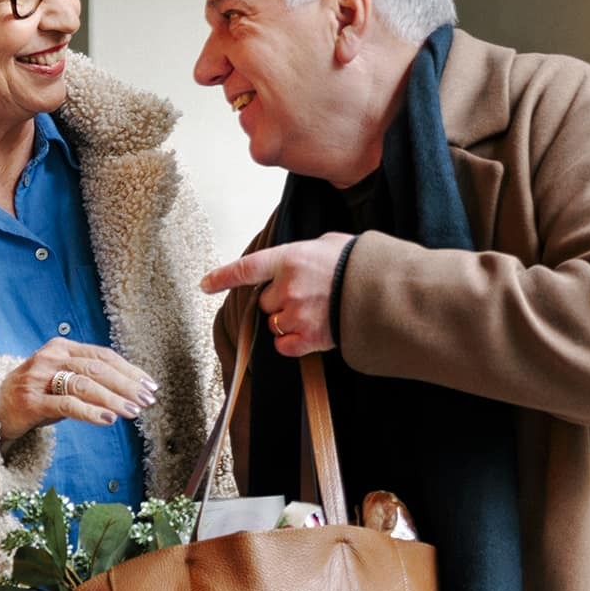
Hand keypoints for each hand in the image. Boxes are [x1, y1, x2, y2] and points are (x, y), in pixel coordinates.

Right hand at [0, 339, 156, 452]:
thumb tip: (131, 392)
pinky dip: (90, 412)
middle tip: (147, 400)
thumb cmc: (36, 395)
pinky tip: (108, 419)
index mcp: (61, 348)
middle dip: (126, 385)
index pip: (102, 356)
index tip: (150, 386)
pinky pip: (66, 405)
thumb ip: (90, 380)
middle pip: (97, 368)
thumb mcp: (62, 380)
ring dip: (113, 399)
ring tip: (133, 411)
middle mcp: (50, 358)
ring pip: (84, 385)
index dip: (129, 370)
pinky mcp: (30, 401)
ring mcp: (38, 379)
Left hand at [201, 234, 350, 356]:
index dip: (222, 277)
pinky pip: (284, 346)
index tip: (205, 284)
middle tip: (306, 296)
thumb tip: (298, 261)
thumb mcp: (329, 243)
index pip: (246, 269)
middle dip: (279, 301)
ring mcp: (296, 315)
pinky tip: (312, 333)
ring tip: (315, 313)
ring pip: (274, 324)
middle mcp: (287, 287)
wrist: (384, 292)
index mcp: (289, 259)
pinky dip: (293, 343)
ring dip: (287, 321)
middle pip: (264, 302)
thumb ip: (304, 253)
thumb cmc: (360, 265)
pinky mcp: (308, 339)